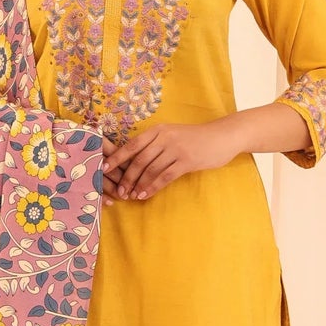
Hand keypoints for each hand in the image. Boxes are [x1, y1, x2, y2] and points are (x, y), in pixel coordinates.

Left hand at [101, 120, 239, 200]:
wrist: (222, 137)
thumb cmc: (194, 138)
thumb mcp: (172, 135)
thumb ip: (155, 144)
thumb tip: (133, 162)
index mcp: (158, 130)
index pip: (132, 145)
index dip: (116, 158)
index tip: (104, 169)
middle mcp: (165, 137)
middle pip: (139, 159)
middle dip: (126, 177)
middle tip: (119, 191)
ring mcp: (176, 149)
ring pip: (150, 170)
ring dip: (138, 184)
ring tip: (131, 196)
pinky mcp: (186, 161)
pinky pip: (165, 177)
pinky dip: (153, 187)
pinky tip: (145, 195)